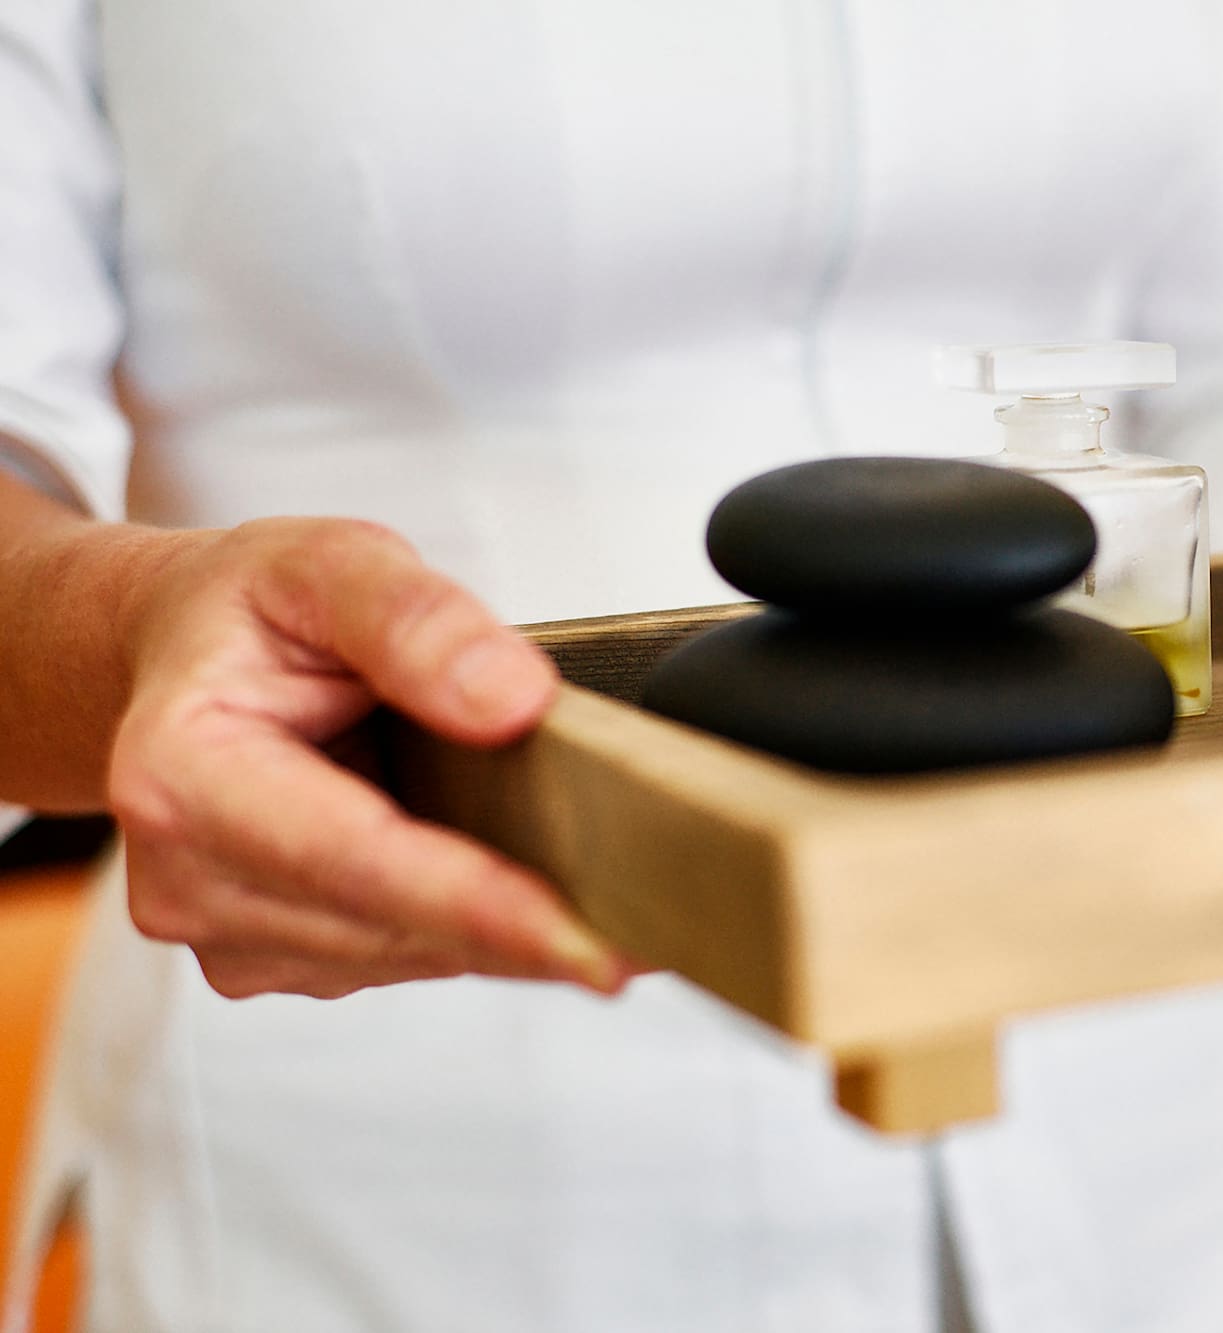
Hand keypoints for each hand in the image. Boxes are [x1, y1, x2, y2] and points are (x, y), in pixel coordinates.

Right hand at [106, 517, 630, 999]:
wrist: (179, 656)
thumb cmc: (250, 610)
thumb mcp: (329, 561)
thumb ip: (415, 617)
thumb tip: (511, 700)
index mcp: (183, 772)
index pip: (356, 859)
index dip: (479, 903)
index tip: (582, 938)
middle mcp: (188, 875)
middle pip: (391, 926)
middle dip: (526, 932)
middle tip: (659, 929)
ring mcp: (224, 929)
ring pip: (407, 955)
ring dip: (509, 936)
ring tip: (613, 908)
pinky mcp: (271, 955)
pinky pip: (400, 955)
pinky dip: (474, 929)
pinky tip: (530, 896)